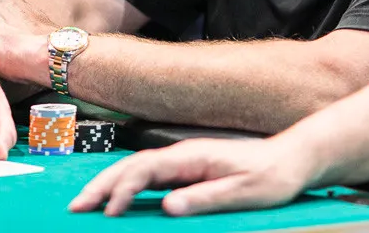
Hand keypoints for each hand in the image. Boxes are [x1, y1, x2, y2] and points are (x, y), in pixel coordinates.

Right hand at [68, 137, 314, 216]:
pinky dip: (128, 186)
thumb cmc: (272, 176)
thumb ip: (205, 198)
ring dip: (110, 184)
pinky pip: (150, 177)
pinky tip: (118, 199)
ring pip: (138, 169)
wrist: (293, 159)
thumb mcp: (243, 192)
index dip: (122, 190)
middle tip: (75, 206)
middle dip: (101, 185)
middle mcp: (184, 155)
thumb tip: (168, 206)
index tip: (108, 212)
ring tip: (86, 203)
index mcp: (192, 156)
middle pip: (132, 166)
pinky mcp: (190, 170)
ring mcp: (185, 161)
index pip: (145, 169)